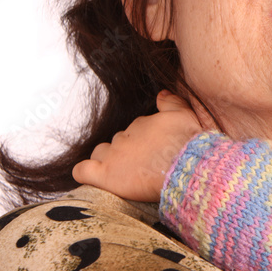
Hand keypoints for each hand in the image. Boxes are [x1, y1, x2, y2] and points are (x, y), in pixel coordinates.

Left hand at [72, 91, 202, 201]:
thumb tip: (161, 93)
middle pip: (118, 142)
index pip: (134, 130)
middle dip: (127, 152)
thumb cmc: (189, 143)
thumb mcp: (186, 114)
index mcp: (141, 124)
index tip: (152, 152)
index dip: (143, 142)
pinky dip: (85, 172)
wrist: (185, 166)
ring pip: (100, 153)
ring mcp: (112, 155)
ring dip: (107, 161)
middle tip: (142, 165)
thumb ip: (171, 101)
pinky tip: (94, 177)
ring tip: (124, 174)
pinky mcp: (104, 174)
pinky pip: (82, 171)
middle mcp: (124, 136)